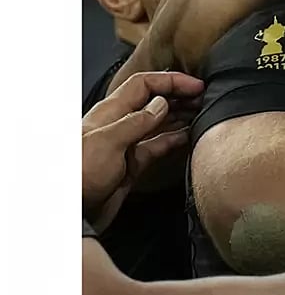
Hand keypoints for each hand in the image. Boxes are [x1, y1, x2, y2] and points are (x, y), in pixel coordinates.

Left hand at [82, 71, 204, 230]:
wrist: (71, 213)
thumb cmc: (79, 174)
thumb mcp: (108, 142)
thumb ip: (136, 121)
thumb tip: (162, 103)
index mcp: (110, 112)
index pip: (143, 85)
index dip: (170, 81)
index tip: (196, 86)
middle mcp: (119, 125)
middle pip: (153, 101)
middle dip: (178, 96)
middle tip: (203, 98)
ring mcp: (126, 144)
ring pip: (158, 122)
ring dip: (180, 115)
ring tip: (202, 112)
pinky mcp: (132, 164)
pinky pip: (158, 145)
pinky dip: (175, 139)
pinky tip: (189, 136)